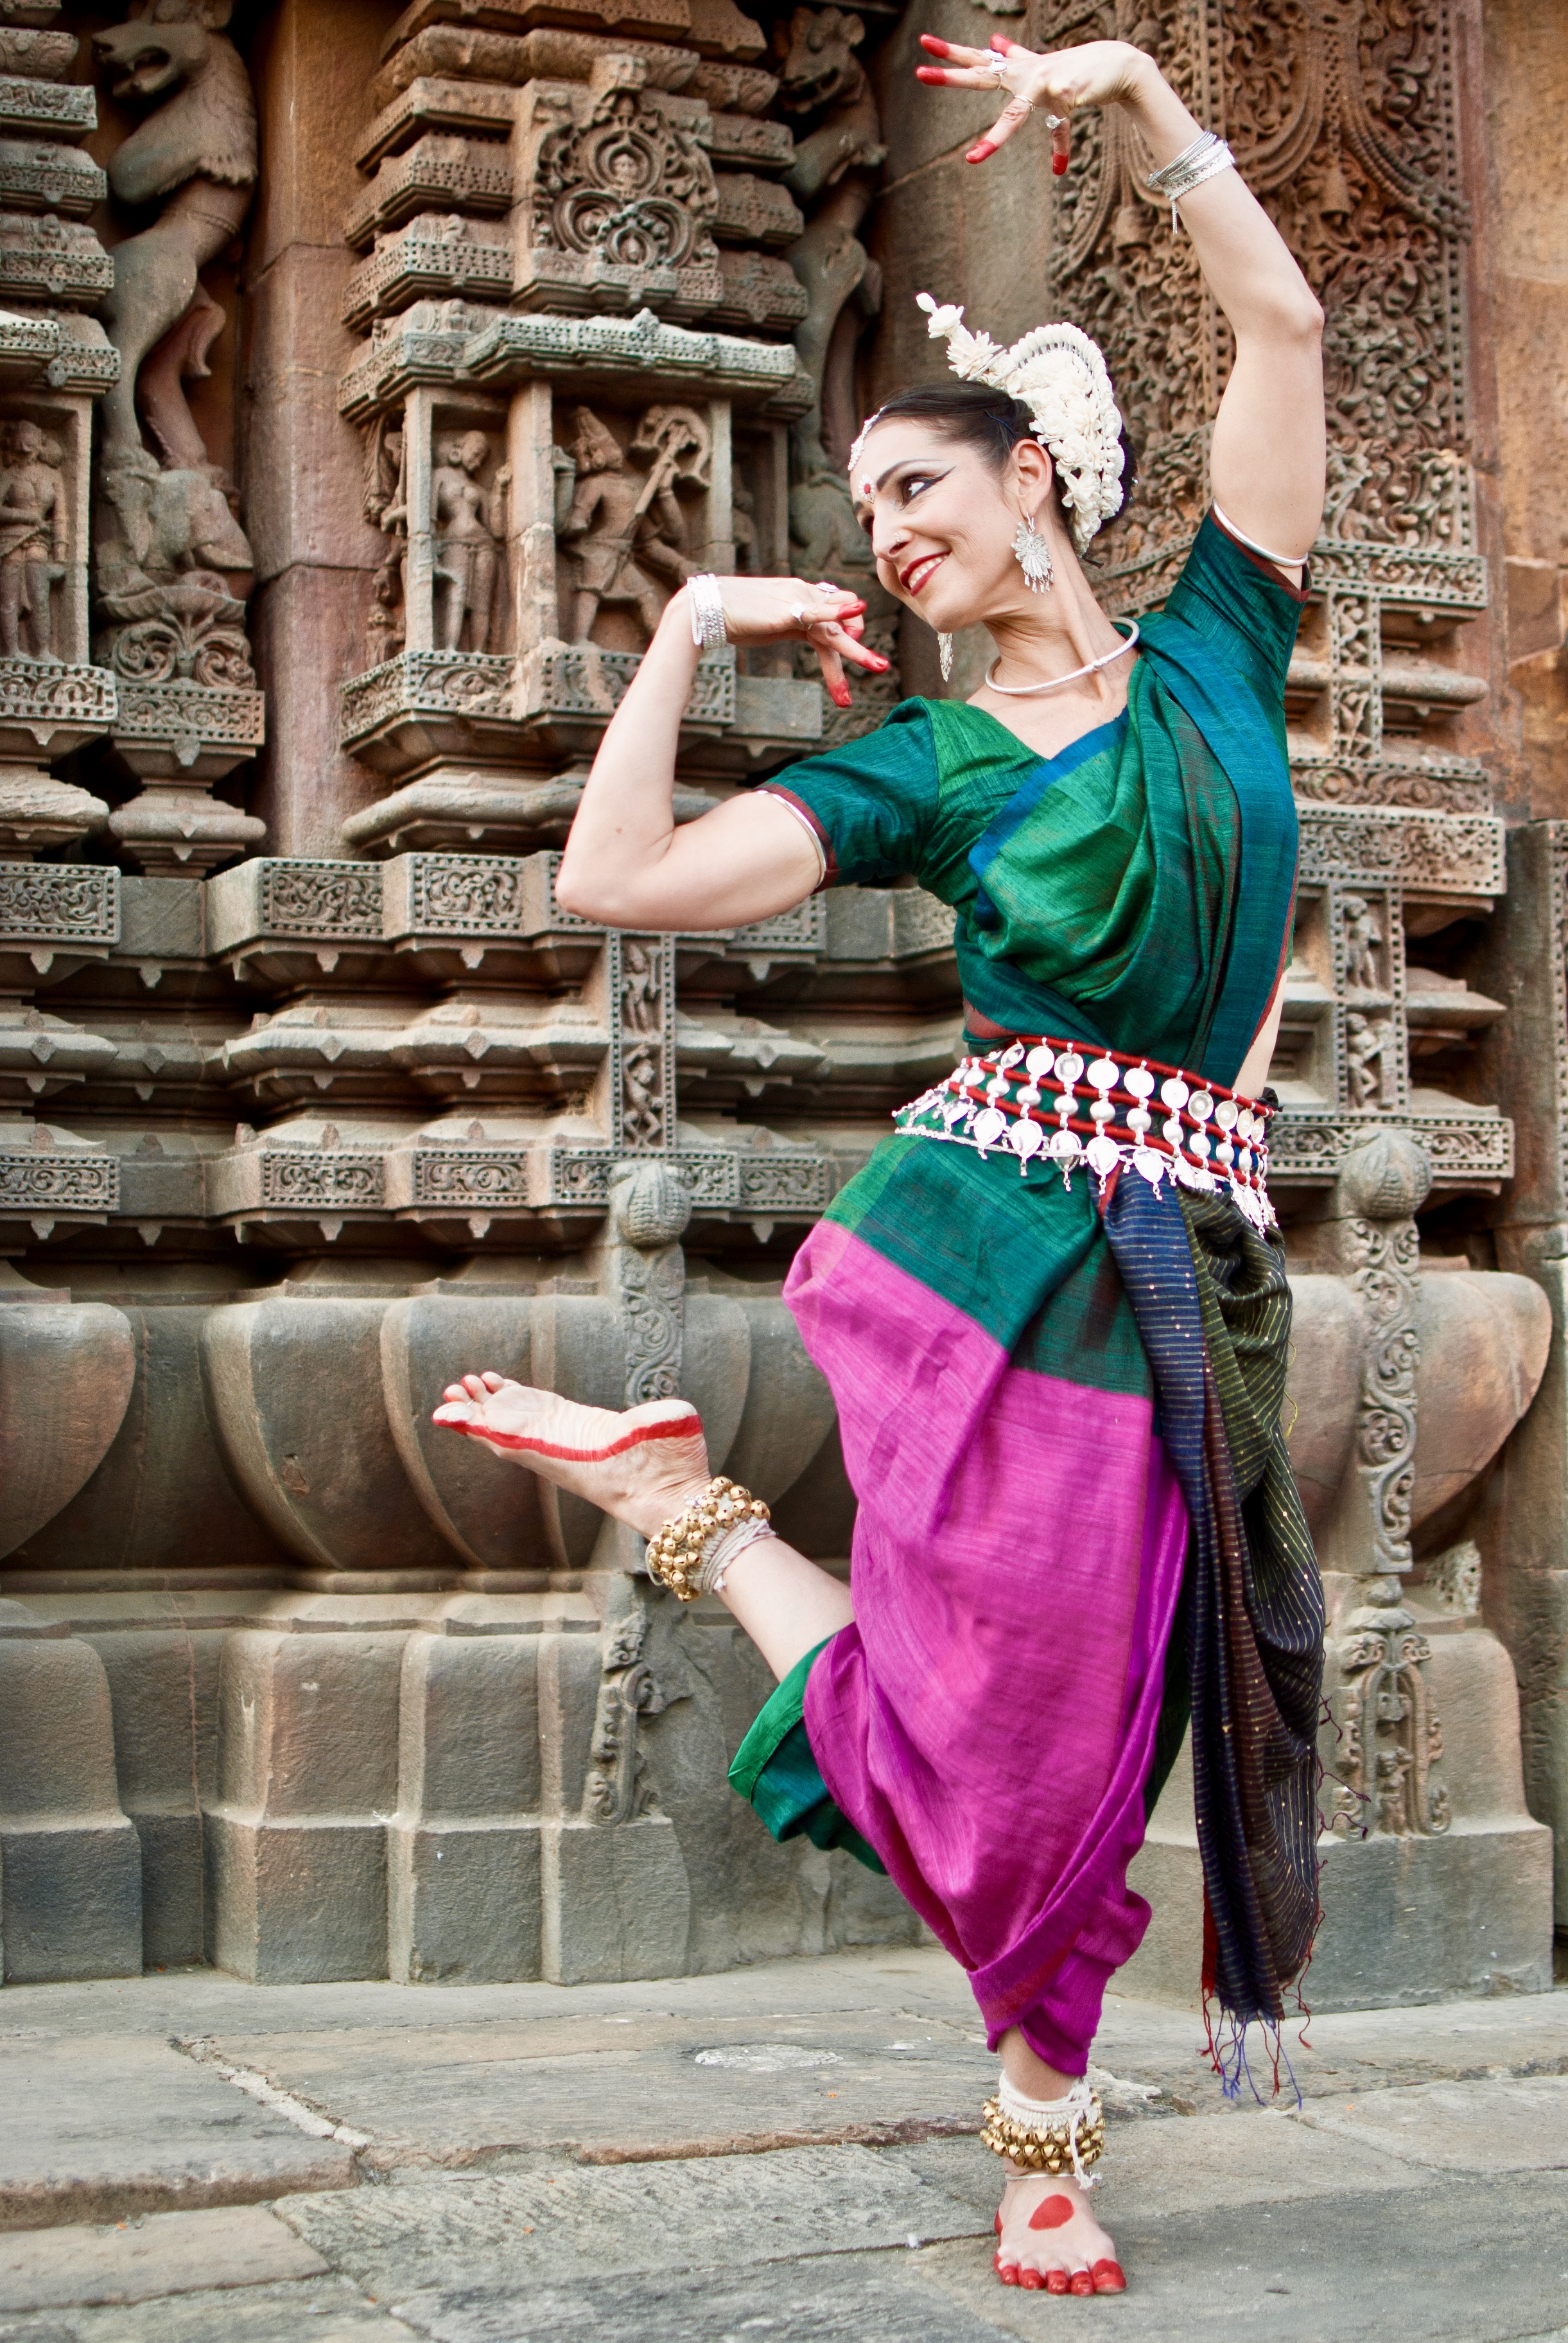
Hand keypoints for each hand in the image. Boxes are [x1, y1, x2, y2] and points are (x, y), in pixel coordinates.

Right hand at [672, 575, 888, 710]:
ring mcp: (798, 602)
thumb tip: (791, 630)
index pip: (833, 616)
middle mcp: (804, 597)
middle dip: (858, 650)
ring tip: (879, 667)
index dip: (844, 638)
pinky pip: (820, 611)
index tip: (839, 669)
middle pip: (840, 624)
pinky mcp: (788, 611)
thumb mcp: (767, 623)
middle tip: (880, 667)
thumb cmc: (731, 617)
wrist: (706, 608)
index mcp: (800, 600)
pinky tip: (857, 612)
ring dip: (857, 651)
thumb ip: (785, 624)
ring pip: (837, 627)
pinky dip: (839, 612)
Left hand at [915, 32, 1151, 166]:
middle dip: (952, 74)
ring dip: (995, 138)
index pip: (979, 61)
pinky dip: (1059, 150)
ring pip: (1014, 114)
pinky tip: (1058, 168)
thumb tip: (994, 41)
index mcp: (1018, 71)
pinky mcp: (1066, 94)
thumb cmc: (1078, 69)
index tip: (925, 46)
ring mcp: (1044, 81)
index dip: (953, 54)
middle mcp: (1026, 74)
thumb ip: (1016, 57)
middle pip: (982, 75)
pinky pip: (1059, 130)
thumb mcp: (1042, 66)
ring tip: (975, 159)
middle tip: (919, 70)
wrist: (1118, 64)